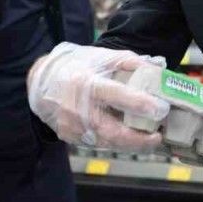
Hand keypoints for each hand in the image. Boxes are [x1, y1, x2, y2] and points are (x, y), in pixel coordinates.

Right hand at [26, 42, 168, 151]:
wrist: (41, 81)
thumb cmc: (77, 66)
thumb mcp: (102, 57)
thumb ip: (130, 62)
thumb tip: (158, 70)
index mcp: (86, 83)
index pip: (115, 95)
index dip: (138, 103)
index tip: (160, 109)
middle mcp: (78, 108)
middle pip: (111, 130)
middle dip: (138, 139)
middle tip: (158, 137)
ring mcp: (72, 126)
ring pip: (106, 142)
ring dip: (131, 144)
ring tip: (150, 140)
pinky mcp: (69, 137)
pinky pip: (98, 143)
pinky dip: (116, 143)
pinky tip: (130, 139)